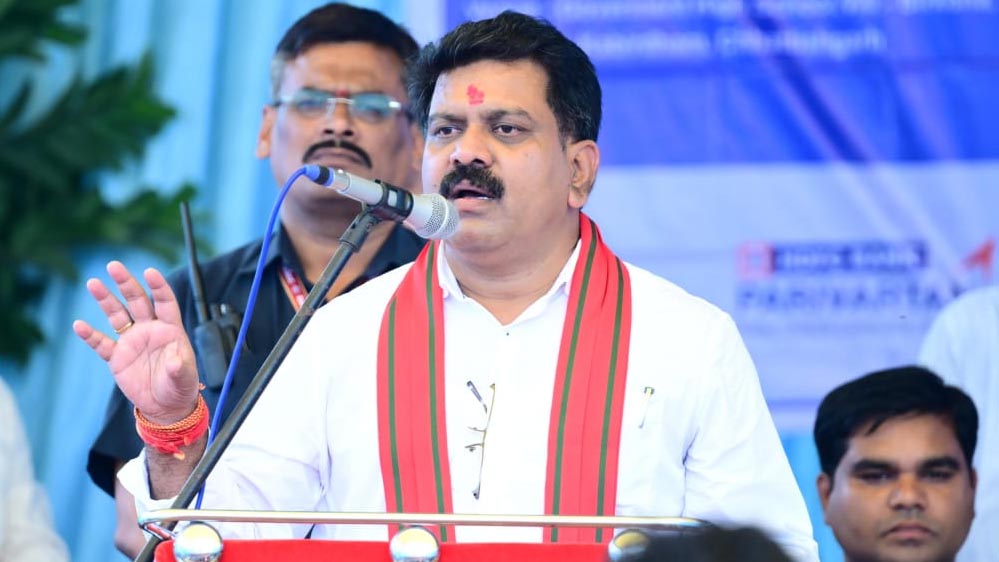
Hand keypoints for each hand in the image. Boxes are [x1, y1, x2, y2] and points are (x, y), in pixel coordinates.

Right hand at [73, 261, 199, 424]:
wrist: (165, 406)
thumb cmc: (180, 387)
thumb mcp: (184, 379)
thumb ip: (180, 368)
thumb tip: (176, 361)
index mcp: (170, 329)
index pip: (164, 302)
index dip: (158, 287)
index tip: (149, 272)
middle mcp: (150, 330)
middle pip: (137, 301)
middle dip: (126, 283)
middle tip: (114, 265)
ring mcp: (132, 341)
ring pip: (117, 315)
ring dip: (106, 299)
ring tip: (93, 283)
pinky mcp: (117, 357)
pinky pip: (102, 343)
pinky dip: (91, 335)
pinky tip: (80, 325)